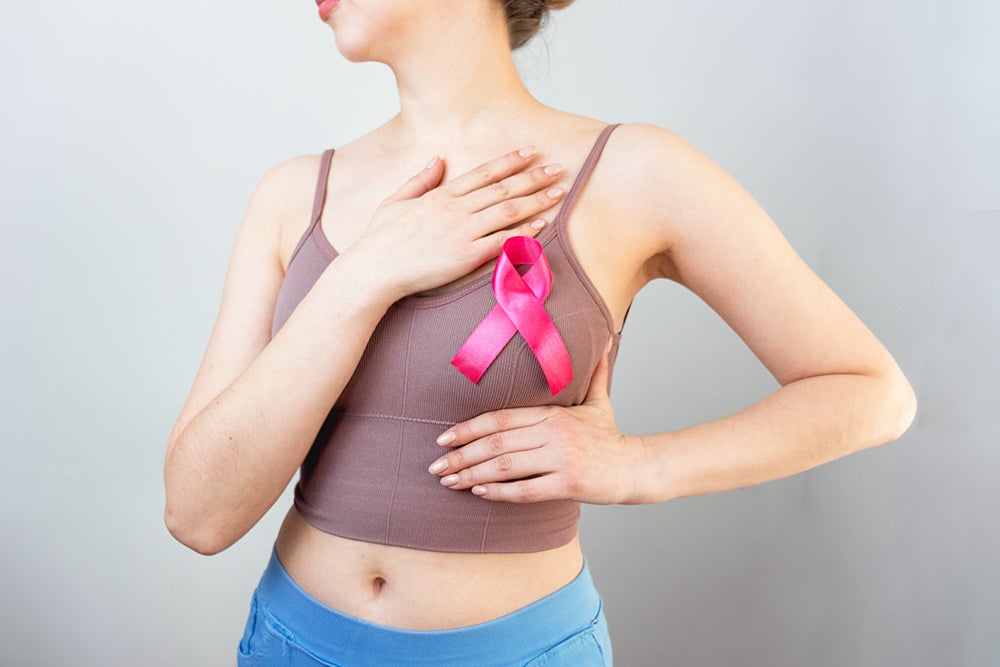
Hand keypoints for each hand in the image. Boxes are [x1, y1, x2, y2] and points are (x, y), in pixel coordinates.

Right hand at [347, 147, 563, 299]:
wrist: (374, 270)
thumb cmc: (380, 239)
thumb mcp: (396, 200)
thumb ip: (420, 179)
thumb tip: (437, 159)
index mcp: (441, 195)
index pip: (483, 173)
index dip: (510, 161)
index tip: (530, 152)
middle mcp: (455, 209)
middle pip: (503, 188)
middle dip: (534, 176)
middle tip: (558, 167)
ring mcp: (462, 232)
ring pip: (508, 211)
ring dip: (536, 200)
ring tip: (558, 192)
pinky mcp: (466, 256)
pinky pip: (502, 241)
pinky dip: (523, 232)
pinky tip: (541, 225)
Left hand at [428, 343, 647, 504]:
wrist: (637, 467)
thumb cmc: (610, 437)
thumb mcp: (598, 401)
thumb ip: (593, 373)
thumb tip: (603, 340)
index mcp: (551, 413)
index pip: (500, 418)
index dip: (468, 428)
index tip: (443, 439)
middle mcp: (553, 432)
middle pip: (496, 443)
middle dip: (460, 456)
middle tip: (435, 466)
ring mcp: (561, 458)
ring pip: (506, 466)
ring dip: (472, 475)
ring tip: (448, 483)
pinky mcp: (568, 483)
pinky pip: (526, 489)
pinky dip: (499, 492)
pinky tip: (480, 493)